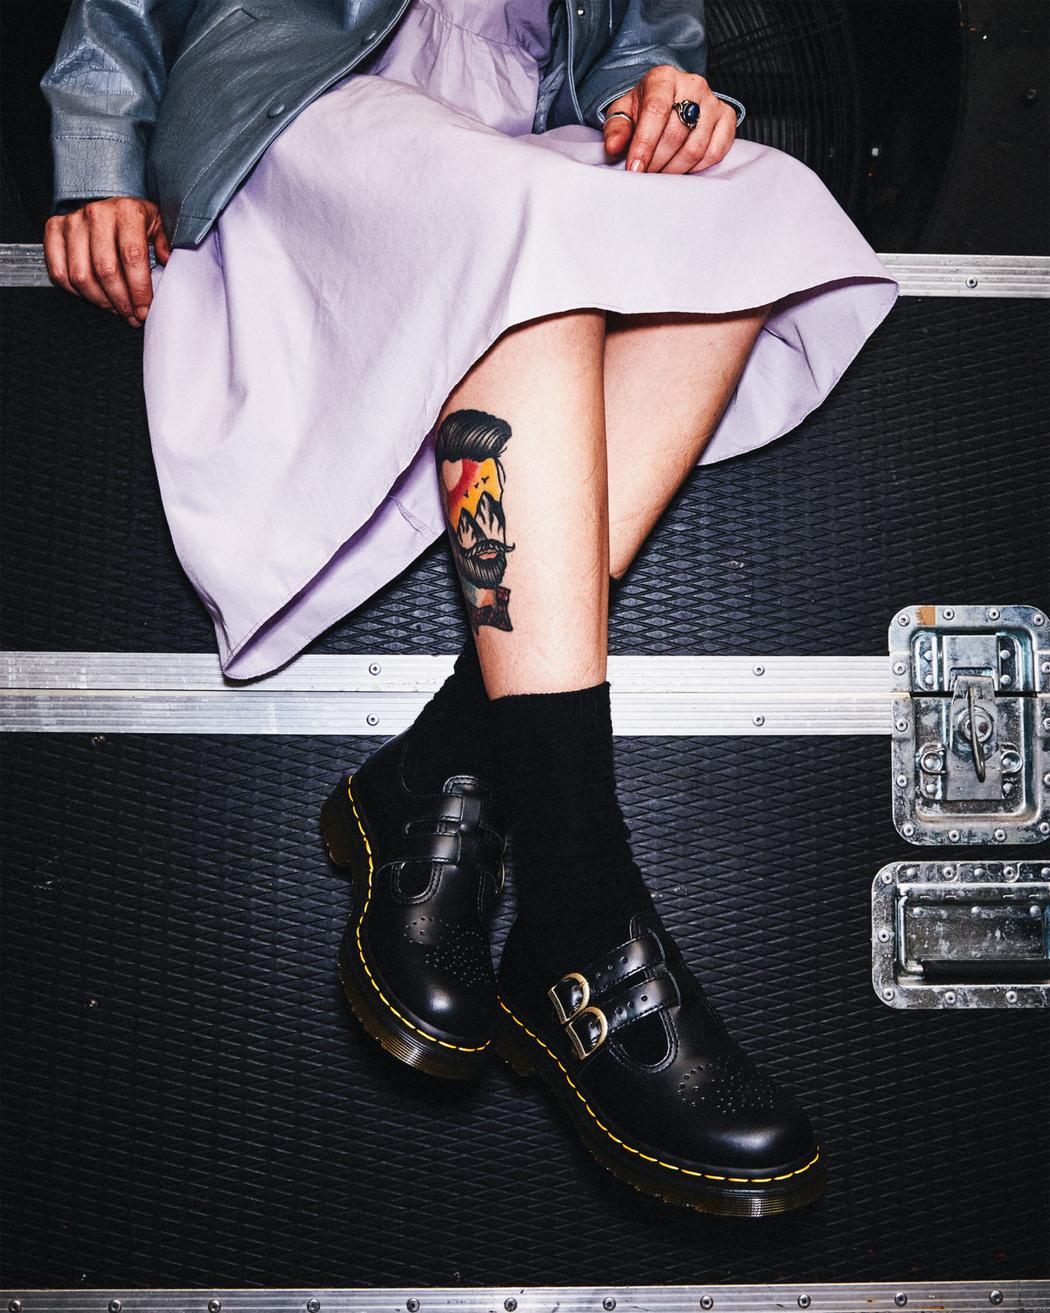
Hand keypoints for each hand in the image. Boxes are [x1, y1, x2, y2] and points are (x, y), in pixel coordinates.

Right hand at [43, 196, 170, 327]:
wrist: (109, 204)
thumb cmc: (136, 220)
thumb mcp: (159, 224)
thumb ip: (165, 243)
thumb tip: (166, 260)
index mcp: (127, 211)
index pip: (132, 256)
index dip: (139, 289)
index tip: (144, 309)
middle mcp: (97, 213)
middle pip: (105, 270)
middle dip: (121, 301)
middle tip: (131, 315)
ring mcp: (72, 221)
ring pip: (81, 275)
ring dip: (100, 301)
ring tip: (115, 308)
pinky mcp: (54, 229)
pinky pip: (59, 272)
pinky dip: (76, 292)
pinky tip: (94, 296)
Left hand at [602, 66, 736, 174]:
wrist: (669, 102)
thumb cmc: (643, 110)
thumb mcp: (623, 114)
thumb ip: (616, 130)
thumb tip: (613, 148)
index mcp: (663, 78)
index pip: (656, 112)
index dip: (644, 145)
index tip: (635, 169)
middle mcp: (692, 84)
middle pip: (676, 133)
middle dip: (657, 161)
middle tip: (645, 176)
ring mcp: (713, 101)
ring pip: (696, 146)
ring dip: (675, 169)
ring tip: (660, 174)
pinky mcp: (726, 118)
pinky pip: (715, 152)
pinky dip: (697, 168)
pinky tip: (681, 169)